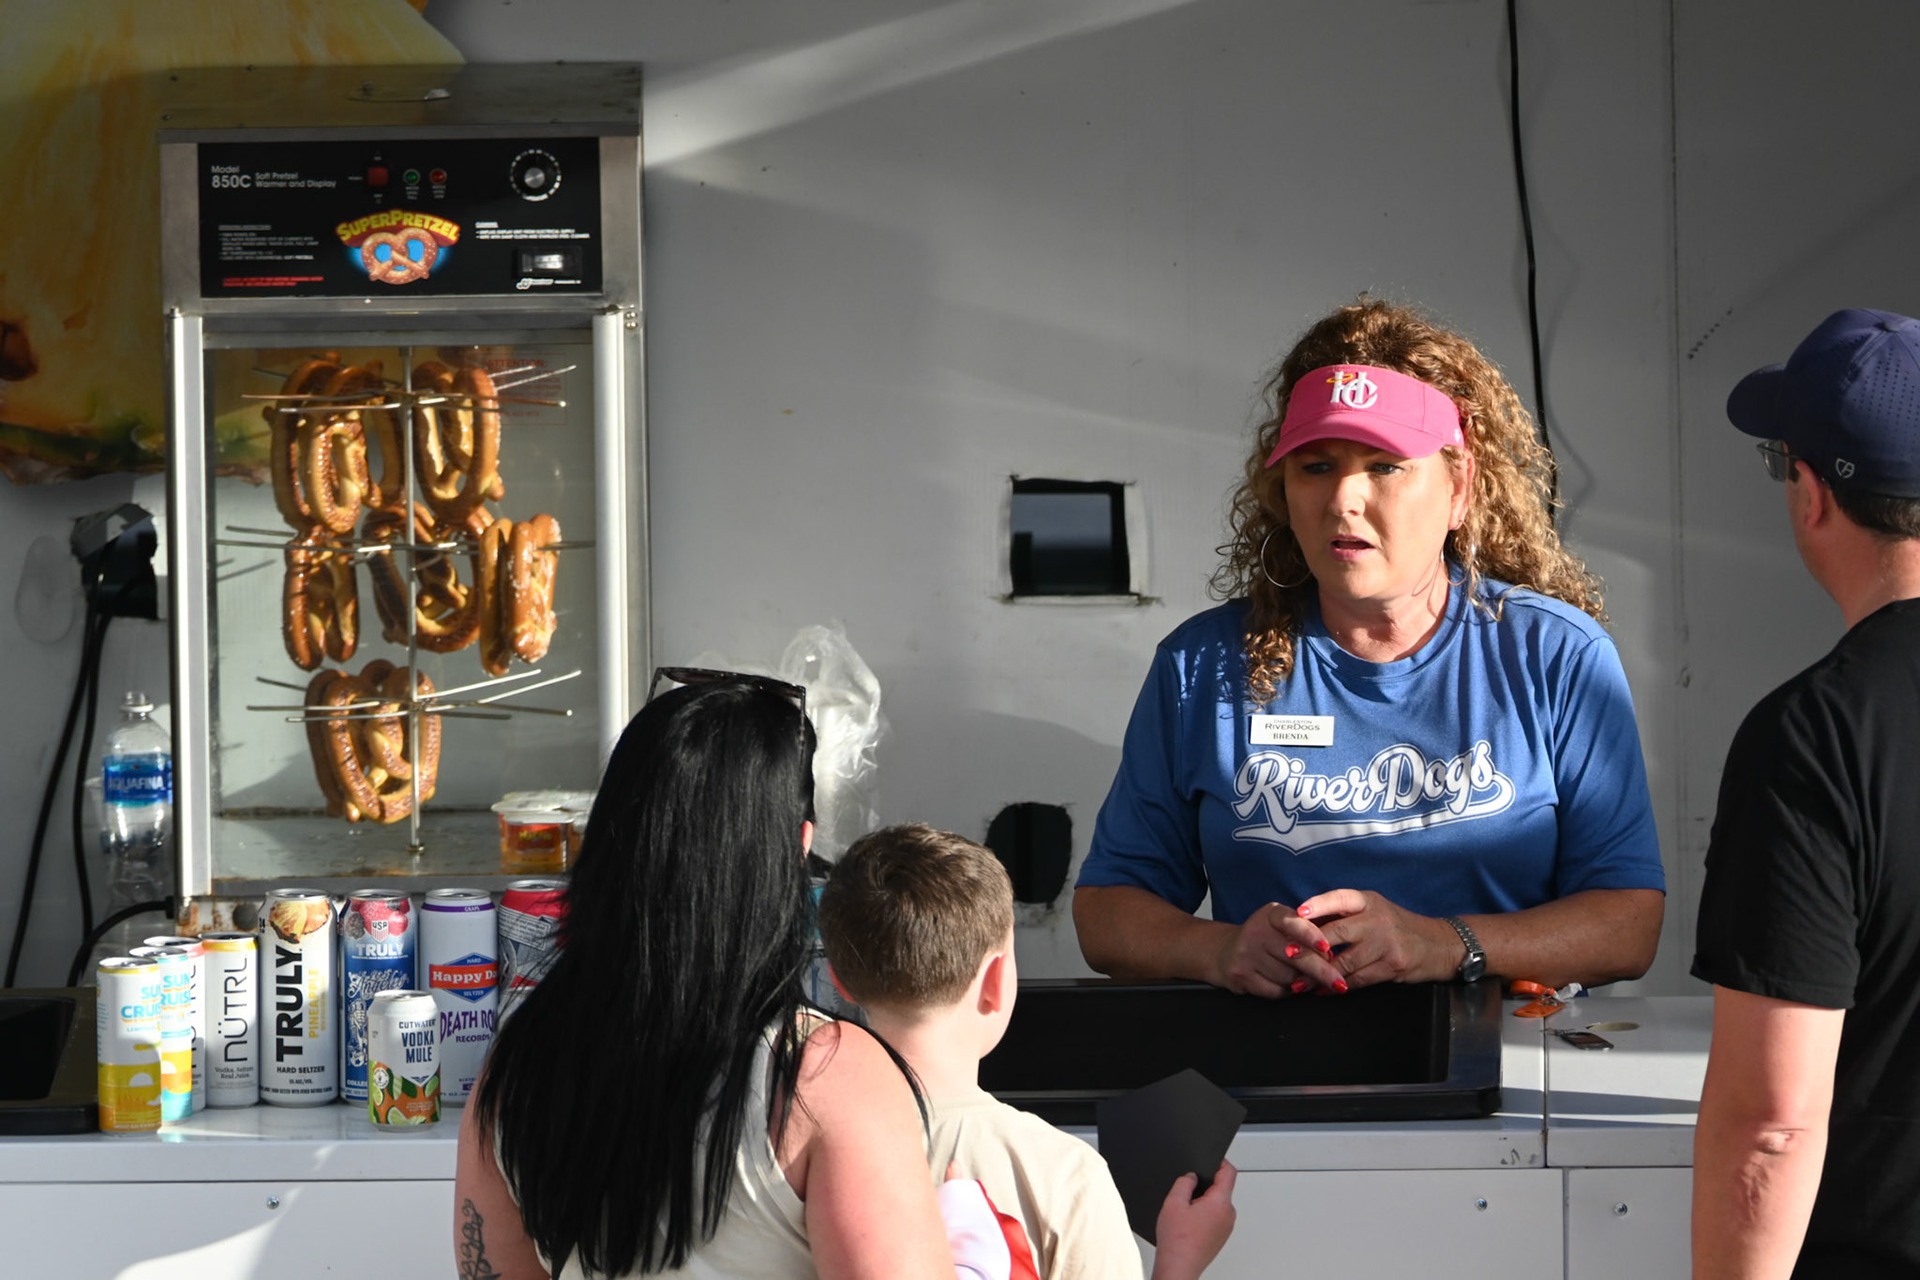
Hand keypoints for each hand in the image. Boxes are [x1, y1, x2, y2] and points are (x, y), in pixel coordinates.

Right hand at [1151, 1161, 1236, 1279]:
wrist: (1179, 1265)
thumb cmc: (1177, 1241)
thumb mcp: (1174, 1201)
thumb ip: (1184, 1182)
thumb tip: (1191, 1176)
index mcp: (1220, 1202)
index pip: (1229, 1172)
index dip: (1220, 1162)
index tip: (1213, 1159)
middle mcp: (1228, 1214)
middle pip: (1222, 1189)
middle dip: (1205, 1187)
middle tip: (1187, 1195)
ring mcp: (1227, 1227)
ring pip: (1218, 1204)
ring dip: (1204, 1203)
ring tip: (1186, 1215)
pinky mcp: (1222, 1236)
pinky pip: (1216, 1217)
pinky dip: (1205, 1216)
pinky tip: (1190, 1225)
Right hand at [1214, 902, 1344, 997]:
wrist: (1225, 951)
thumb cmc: (1266, 939)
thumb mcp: (1283, 925)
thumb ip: (1307, 931)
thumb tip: (1333, 954)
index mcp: (1271, 914)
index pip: (1293, 923)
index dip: (1311, 935)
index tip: (1327, 948)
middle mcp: (1256, 930)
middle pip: (1296, 956)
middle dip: (1322, 972)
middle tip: (1339, 984)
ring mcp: (1245, 953)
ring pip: (1288, 977)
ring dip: (1303, 983)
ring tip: (1304, 979)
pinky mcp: (1240, 974)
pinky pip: (1275, 991)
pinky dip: (1287, 992)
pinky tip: (1286, 986)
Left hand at [1296, 888, 1461, 988]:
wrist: (1438, 944)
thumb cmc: (1395, 926)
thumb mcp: (1374, 910)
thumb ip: (1344, 914)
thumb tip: (1303, 923)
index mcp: (1368, 901)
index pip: (1339, 898)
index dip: (1318, 904)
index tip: (1298, 913)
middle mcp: (1377, 919)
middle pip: (1338, 931)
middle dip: (1310, 945)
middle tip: (1288, 953)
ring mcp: (1386, 943)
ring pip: (1346, 960)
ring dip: (1320, 974)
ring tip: (1299, 983)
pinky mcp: (1392, 965)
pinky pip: (1359, 978)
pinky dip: (1339, 986)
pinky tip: (1324, 991)